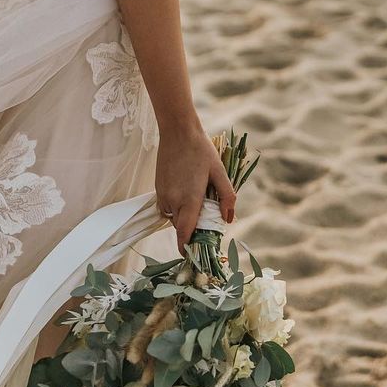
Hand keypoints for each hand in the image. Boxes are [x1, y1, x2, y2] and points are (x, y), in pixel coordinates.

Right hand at [155, 125, 236, 252]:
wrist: (177, 131)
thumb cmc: (201, 150)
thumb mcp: (219, 171)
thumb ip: (227, 197)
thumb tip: (228, 219)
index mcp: (189, 199)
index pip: (184, 232)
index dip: (186, 247)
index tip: (190, 255)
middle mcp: (173, 200)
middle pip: (180, 227)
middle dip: (191, 230)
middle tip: (206, 223)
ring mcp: (163, 194)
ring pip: (173, 217)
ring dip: (184, 216)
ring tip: (197, 201)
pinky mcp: (157, 188)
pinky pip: (167, 206)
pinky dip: (176, 207)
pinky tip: (186, 191)